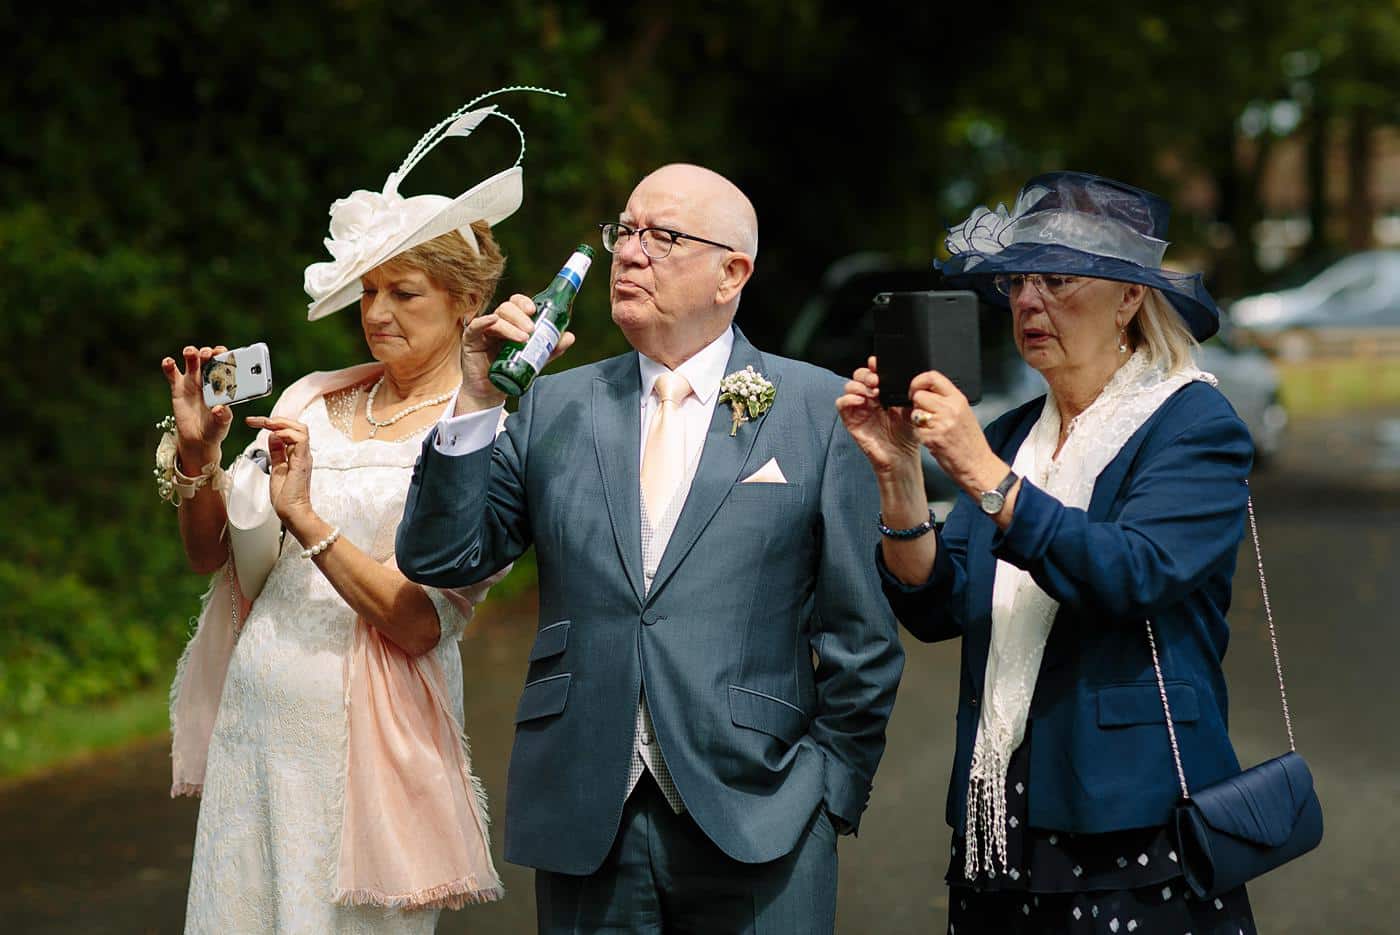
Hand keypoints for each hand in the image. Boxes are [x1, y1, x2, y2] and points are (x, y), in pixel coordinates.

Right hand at [161, 345, 232, 469]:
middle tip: (207, 354)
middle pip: (207, 358)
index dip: (224, 356)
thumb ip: (223, 416)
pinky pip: (172, 373)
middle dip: (207, 352)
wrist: (198, 438)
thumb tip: (219, 409)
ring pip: (191, 361)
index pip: (224, 365)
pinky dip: (169, 365)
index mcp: (223, 384)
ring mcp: (192, 382)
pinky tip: (169, 362)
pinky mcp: (178, 388)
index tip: (223, 353)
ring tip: (190, 353)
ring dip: (191, 353)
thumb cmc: (215, 428)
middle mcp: (208, 379)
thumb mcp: (222, 424)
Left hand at [245, 416, 315, 528]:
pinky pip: (300, 439)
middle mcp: (302, 453)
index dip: (273, 424)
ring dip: (282, 424)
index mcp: (296, 455)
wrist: (292, 513)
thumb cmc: (285, 498)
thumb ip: (276, 453)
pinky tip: (274, 436)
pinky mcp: (302, 462)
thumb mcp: (276, 469)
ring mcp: (304, 457)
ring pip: (300, 429)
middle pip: (297, 426)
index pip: (289, 431)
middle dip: (277, 420)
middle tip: (259, 420)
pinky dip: (287, 434)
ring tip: (266, 424)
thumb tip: (272, 437)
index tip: (254, 422)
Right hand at [458, 295, 576, 410]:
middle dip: (521, 316)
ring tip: (523, 339)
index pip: (517, 303)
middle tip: (532, 330)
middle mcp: (498, 322)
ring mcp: (484, 330)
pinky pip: (475, 326)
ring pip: (496, 317)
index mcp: (512, 322)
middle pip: (507, 307)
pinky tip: (493, 321)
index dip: (525, 302)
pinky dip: (484, 321)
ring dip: (511, 325)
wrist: (492, 391)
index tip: (534, 310)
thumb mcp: (536, 359)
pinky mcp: (472, 340)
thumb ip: (551, 348)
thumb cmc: (512, 370)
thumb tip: (570, 336)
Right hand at [835, 356, 920, 475]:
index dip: (873, 366)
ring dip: (859, 386)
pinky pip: (841, 404)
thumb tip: (903, 377)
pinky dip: (848, 398)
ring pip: (849, 387)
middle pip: (859, 376)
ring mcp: (859, 409)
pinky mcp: (851, 420)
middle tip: (877, 382)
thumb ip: (904, 392)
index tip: (877, 364)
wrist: (901, 456)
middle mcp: (870, 398)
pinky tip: (861, 401)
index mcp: (883, 393)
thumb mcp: (910, 407)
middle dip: (866, 375)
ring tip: (872, 393)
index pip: (873, 372)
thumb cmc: (907, 434)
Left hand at [908, 371, 1005, 494]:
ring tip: (931, 429)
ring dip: (918, 421)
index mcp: (958, 399)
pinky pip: (916, 430)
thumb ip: (946, 401)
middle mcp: (950, 409)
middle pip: (919, 395)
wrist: (978, 465)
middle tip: (924, 415)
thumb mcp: (964, 414)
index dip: (918, 381)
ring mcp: (942, 423)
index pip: (932, 377)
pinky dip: (920, 436)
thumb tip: (925, 392)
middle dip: (917, 405)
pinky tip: (933, 440)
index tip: (915, 389)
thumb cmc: (971, 442)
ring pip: (915, 412)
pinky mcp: (933, 438)